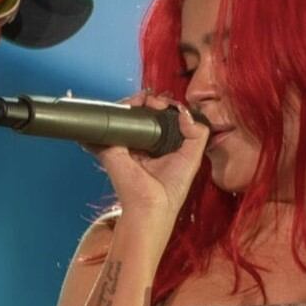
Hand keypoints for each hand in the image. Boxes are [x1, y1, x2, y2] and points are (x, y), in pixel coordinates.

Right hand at [83, 90, 208, 220]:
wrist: (151, 205)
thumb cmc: (170, 190)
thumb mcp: (192, 158)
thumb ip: (197, 134)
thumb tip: (185, 112)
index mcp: (158, 146)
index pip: (158, 119)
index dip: (163, 107)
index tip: (167, 104)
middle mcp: (140, 143)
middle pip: (141, 113)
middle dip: (148, 100)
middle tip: (155, 100)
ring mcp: (124, 143)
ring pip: (125, 114)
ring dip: (133, 102)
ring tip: (143, 100)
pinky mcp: (110, 145)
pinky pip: (108, 123)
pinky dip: (112, 112)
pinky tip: (126, 106)